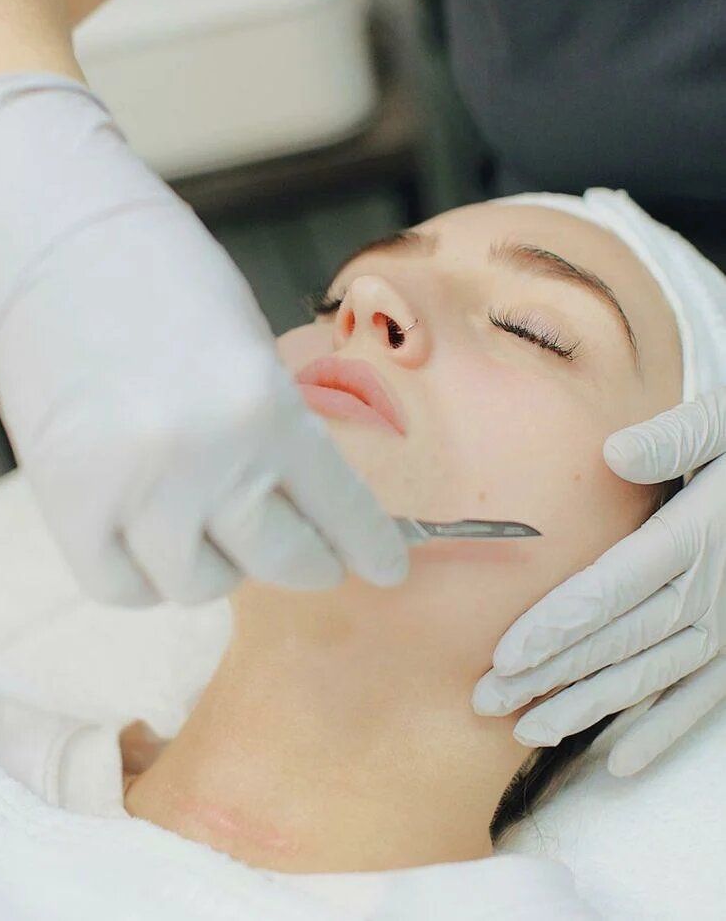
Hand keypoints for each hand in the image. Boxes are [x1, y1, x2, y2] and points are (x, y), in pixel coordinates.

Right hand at [0, 74, 407, 605]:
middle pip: (282, 560)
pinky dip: (146, 575)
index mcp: (266, 408)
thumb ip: (278, 433)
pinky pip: (123, 586)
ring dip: (219, 565)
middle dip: (308, 564)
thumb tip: (300, 505)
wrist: (55, 235)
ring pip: (201, 584)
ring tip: (211, 526)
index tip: (386, 568)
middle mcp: (207, 458)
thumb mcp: (251, 349)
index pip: (341, 511)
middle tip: (312, 558)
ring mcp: (133, 488)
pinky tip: (153, 541)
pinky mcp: (66, 502)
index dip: (370, 548)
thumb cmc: (162, 276)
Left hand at [472, 387, 725, 776]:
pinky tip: (620, 761)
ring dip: (589, 707)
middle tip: (488, 700)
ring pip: (650, 676)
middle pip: (619, 641)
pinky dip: (662, 730)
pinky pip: (702, 697)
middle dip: (551, 674)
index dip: (557, 626)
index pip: (612, 589)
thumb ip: (673, 440)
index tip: (505, 656)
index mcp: (693, 536)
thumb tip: (614, 452)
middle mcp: (710, 589)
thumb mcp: (721, 428)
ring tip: (530, 731)